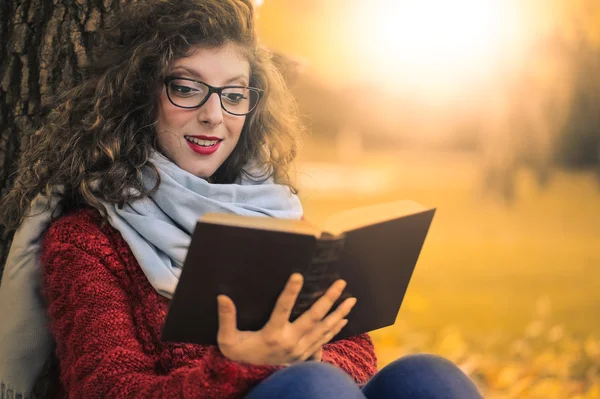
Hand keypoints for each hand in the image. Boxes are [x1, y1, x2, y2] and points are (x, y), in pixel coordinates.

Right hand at [216, 273, 355, 365]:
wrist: (250, 379)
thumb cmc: (240, 355)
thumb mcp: (228, 340)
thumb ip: (226, 319)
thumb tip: (222, 297)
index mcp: (271, 334)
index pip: (282, 309)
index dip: (290, 292)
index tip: (298, 275)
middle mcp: (290, 341)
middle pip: (313, 317)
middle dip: (329, 299)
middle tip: (340, 283)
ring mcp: (301, 349)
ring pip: (324, 329)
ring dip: (338, 313)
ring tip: (351, 300)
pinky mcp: (305, 355)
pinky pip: (324, 340)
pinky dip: (334, 329)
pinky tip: (343, 319)